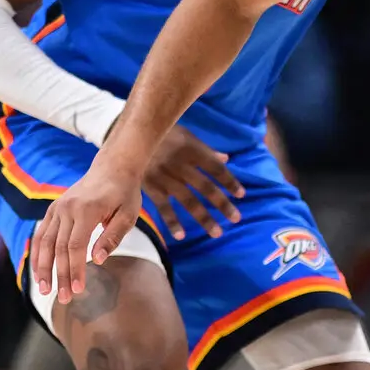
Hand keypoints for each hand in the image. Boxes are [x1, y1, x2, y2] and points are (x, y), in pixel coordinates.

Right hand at [29, 151, 145, 303]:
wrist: (112, 168)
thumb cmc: (124, 193)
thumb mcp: (128, 215)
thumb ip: (112, 237)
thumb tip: (97, 260)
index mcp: (86, 210)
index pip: (76, 246)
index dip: (74, 270)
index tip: (77, 290)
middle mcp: (66, 209)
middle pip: (59, 248)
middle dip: (60, 275)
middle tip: (63, 299)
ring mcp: (56, 208)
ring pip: (44, 242)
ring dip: (43, 268)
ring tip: (45, 290)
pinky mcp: (52, 210)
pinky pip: (41, 234)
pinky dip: (37, 253)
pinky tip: (38, 271)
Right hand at [143, 127, 241, 241]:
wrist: (128, 135)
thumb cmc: (162, 134)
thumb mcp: (186, 135)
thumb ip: (205, 150)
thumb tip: (225, 160)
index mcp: (192, 150)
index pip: (216, 169)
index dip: (229, 182)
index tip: (241, 195)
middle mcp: (181, 165)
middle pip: (206, 187)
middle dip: (222, 204)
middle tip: (236, 218)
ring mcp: (165, 178)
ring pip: (188, 200)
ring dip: (203, 218)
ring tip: (217, 233)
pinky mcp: (150, 187)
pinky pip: (163, 206)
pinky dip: (171, 221)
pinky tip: (181, 235)